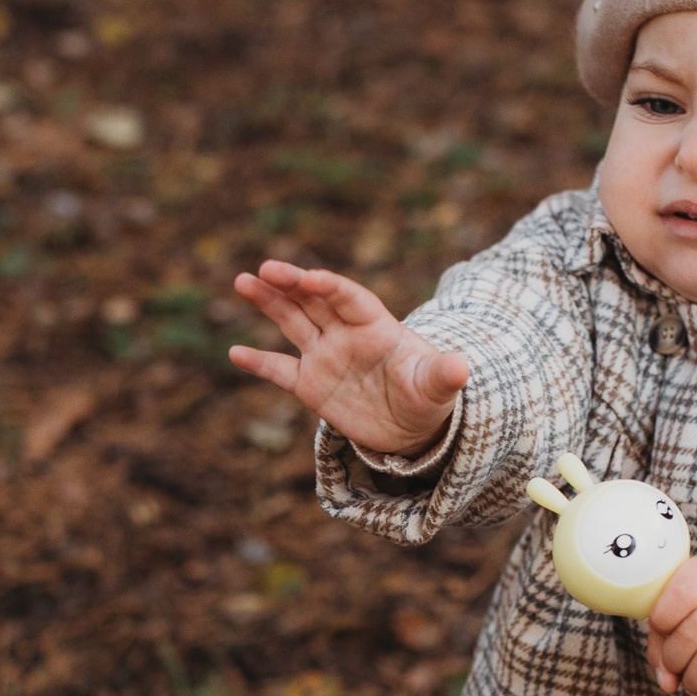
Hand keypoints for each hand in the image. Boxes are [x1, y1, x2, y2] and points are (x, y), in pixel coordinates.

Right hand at [227, 260, 469, 455]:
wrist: (413, 427)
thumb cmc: (428, 396)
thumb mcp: (437, 387)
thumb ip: (443, 375)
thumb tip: (461, 368)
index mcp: (376, 326)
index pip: (349, 298)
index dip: (330, 287)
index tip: (310, 278)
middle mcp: (346, 334)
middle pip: (314, 300)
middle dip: (291, 283)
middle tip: (265, 268)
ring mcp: (326, 356)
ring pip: (292, 321)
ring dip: (269, 301)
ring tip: (243, 281)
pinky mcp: (311, 385)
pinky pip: (280, 370)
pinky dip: (259, 362)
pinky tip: (236, 352)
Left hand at [647, 550, 696, 695]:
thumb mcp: (691, 603)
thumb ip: (665, 637)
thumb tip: (666, 682)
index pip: (679, 594)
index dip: (661, 622)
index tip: (664, 632)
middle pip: (691, 633)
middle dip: (674, 661)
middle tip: (677, 668)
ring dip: (694, 681)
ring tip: (693, 682)